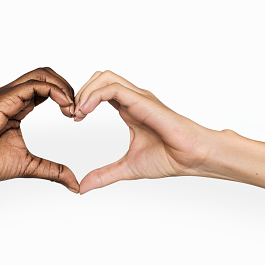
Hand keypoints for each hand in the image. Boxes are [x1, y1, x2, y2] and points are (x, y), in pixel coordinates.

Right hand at [0, 67, 79, 192]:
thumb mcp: (29, 166)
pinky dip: (55, 90)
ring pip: (42, 74)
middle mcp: (13, 96)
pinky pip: (34, 84)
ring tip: (72, 108)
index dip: (66, 98)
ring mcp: (8, 95)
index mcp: (18, 106)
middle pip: (47, 75)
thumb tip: (74, 184)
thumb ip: (53, 171)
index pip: (47, 88)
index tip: (76, 117)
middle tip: (78, 110)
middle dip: (68, 88)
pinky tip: (65, 106)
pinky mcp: (4, 98)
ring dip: (64, 87)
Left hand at [74, 71, 212, 193]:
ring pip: (105, 77)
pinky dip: (95, 95)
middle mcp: (133, 99)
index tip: (73, 120)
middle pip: (100, 77)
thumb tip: (83, 187)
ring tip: (78, 113)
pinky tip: (86, 111)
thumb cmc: (169, 158)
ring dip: (85, 91)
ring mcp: (139, 98)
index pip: (100, 91)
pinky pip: (114, 88)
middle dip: (80, 91)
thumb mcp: (127, 167)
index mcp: (129, 109)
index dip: (82, 101)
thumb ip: (104, 175)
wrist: (192, 158)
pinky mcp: (144, 101)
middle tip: (72, 114)